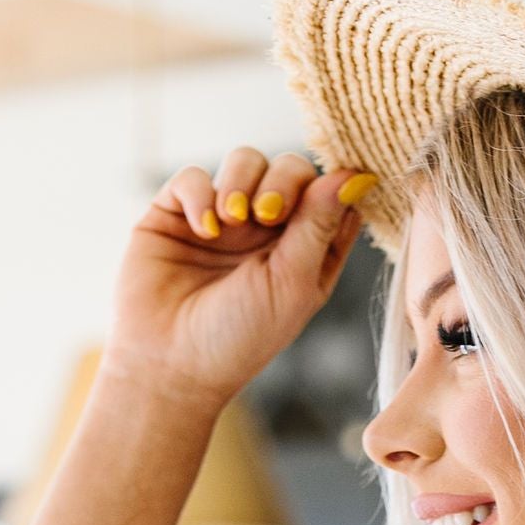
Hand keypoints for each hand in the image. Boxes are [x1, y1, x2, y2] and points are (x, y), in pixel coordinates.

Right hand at [107, 148, 371, 410]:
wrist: (169, 364)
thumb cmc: (238, 339)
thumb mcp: (292, 284)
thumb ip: (320, 226)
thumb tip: (355, 174)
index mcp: (305, 252)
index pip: (330, 194)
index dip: (330, 183)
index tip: (325, 193)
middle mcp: (266, 232)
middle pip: (290, 168)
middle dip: (283, 180)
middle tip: (267, 214)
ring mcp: (223, 218)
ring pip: (245, 160)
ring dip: (240, 180)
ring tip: (230, 220)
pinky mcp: (178, 213)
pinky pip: (194, 176)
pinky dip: (199, 194)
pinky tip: (203, 230)